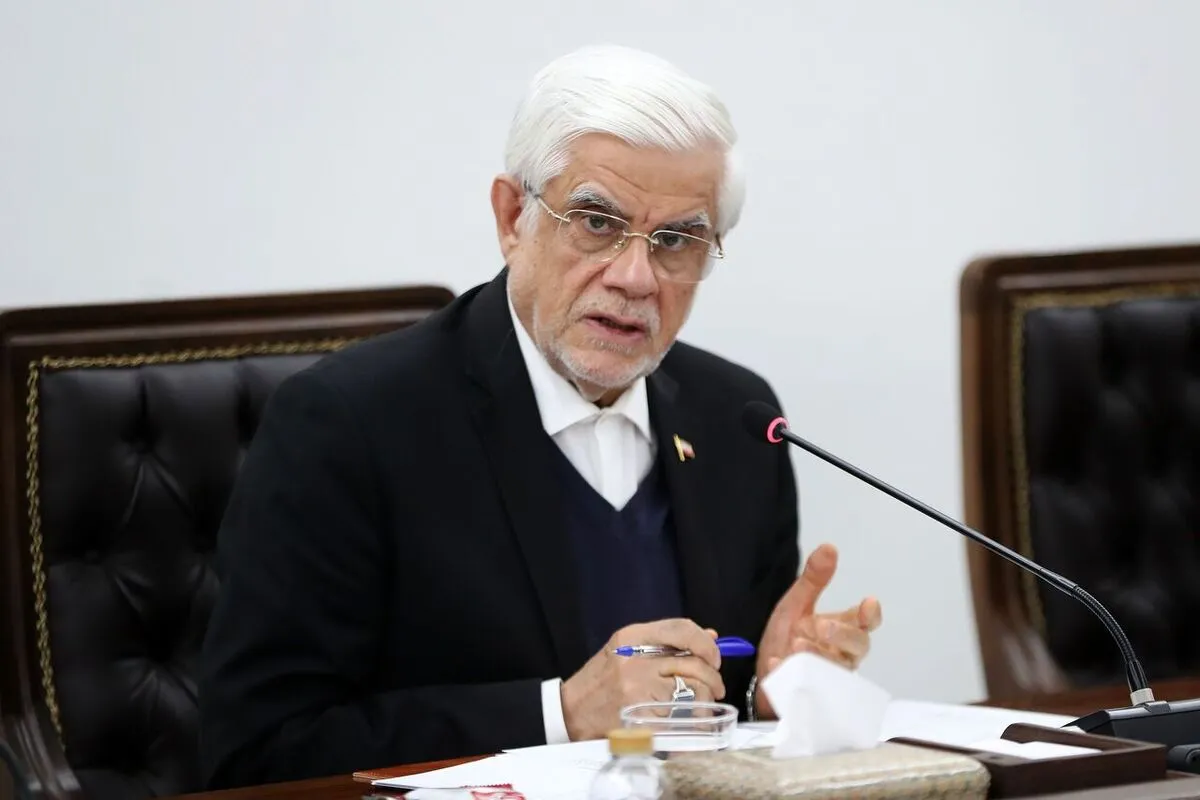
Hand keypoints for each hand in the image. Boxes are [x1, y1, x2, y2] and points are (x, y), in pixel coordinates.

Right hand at [560, 618, 725, 740]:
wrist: (570, 712)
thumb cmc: (600, 681)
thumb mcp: (626, 651)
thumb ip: (665, 642)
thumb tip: (710, 636)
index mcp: (631, 637)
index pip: (681, 629)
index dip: (705, 643)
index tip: (715, 657)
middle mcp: (635, 659)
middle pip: (692, 662)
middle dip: (713, 677)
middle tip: (716, 687)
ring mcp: (637, 688)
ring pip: (691, 689)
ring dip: (705, 698)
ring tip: (702, 704)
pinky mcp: (640, 715)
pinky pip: (680, 715)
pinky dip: (691, 719)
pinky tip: (689, 721)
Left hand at [755, 543, 881, 717]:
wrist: (763, 672)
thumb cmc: (789, 637)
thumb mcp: (796, 604)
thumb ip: (813, 580)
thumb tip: (829, 546)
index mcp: (843, 629)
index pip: (867, 623)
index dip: (870, 615)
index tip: (867, 604)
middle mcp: (842, 655)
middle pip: (858, 646)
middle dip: (842, 634)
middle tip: (819, 625)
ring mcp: (829, 677)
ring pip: (836, 669)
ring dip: (817, 654)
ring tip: (796, 643)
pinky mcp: (811, 695)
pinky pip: (807, 687)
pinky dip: (790, 673)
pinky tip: (775, 663)